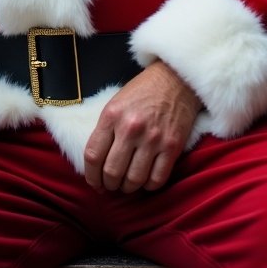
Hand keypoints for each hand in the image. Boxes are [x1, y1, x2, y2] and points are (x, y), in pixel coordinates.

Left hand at [83, 60, 200, 194]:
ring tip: (127, 185)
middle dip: (109, 185)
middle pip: (112, 172)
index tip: (94, 182)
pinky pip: (157, 179)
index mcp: (112, 115)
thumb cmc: (143, 91)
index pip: (93, 155)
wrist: (175, 79)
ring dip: (128, 188)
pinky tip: (145, 181)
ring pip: (134, 180)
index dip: (91, 176)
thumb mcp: (116, 103)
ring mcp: (153, 138)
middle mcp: (131, 128)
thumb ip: (106, 130)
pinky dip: (149, 186)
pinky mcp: (172, 146)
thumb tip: (98, 162)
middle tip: (110, 186)